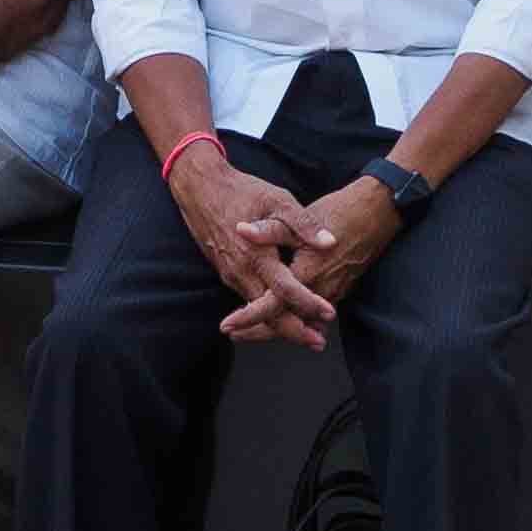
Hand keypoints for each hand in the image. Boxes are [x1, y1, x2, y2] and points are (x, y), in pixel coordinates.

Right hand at [169, 144, 343, 347]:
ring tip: (306, 334)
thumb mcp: (277, 199)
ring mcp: (231, 274)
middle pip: (269, 314)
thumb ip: (303, 224)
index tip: (331, 313)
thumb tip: (330, 242)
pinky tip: (279, 313)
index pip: (286, 290)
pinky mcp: (226, 272)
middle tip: (319, 342)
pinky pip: (248, 299)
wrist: (200, 188)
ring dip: (280, 325)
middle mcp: (241, 271)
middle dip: (294, 331)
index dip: (308, 304)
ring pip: (257, 310)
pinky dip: (265, 312)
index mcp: (257, 255)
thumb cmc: (242, 191)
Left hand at [221, 171, 397, 340]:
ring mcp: (333, 291)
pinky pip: (314, 312)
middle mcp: (320, 289)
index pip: (272, 305)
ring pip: (300, 320)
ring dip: (276, 326)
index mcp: (306, 272)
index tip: (227, 326)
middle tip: (233, 333)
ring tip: (250, 328)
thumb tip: (241, 230)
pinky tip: (284, 314)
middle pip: (285, 322)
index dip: (247, 318)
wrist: (378, 212)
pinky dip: (296, 317)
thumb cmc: (339, 211)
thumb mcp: (300, 216)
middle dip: (258, 332)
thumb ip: (270, 229)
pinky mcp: (341, 288)